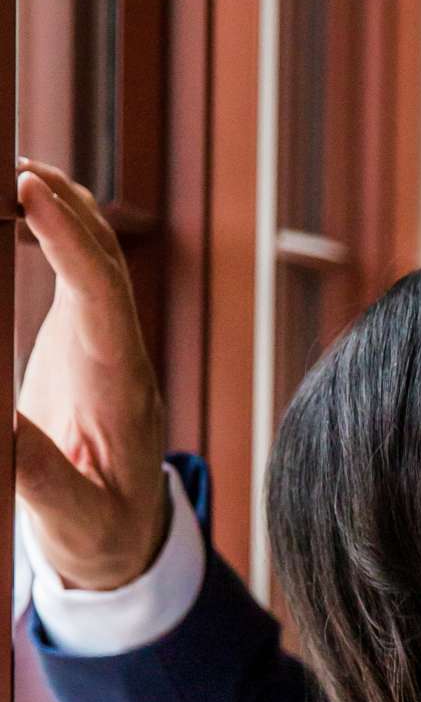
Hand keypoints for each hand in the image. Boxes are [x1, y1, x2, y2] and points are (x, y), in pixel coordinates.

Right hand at [14, 158, 167, 588]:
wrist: (127, 543)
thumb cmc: (103, 535)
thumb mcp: (75, 519)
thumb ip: (41, 476)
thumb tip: (0, 426)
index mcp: (122, 387)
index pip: (102, 296)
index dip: (67, 240)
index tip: (28, 189)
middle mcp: (122, 351)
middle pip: (104, 255)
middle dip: (59, 200)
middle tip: (1, 159)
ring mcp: (106, 341)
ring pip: (96, 252)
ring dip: (57, 203)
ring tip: (3, 167)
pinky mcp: (85, 340)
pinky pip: (76, 269)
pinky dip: (48, 227)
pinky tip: (11, 202)